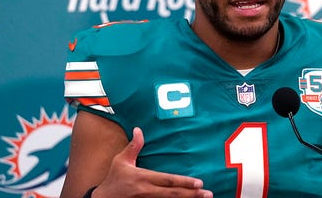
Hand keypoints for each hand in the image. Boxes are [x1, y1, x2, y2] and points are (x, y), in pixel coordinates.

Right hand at [92, 127, 212, 197]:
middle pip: (173, 194)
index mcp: (143, 178)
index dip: (183, 182)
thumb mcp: (121, 161)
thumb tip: (138, 129)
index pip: (167, 180)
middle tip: (208, 193)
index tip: (199, 182)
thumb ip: (133, 147)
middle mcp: (147, 191)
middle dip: (192, 194)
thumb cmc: (114, 179)